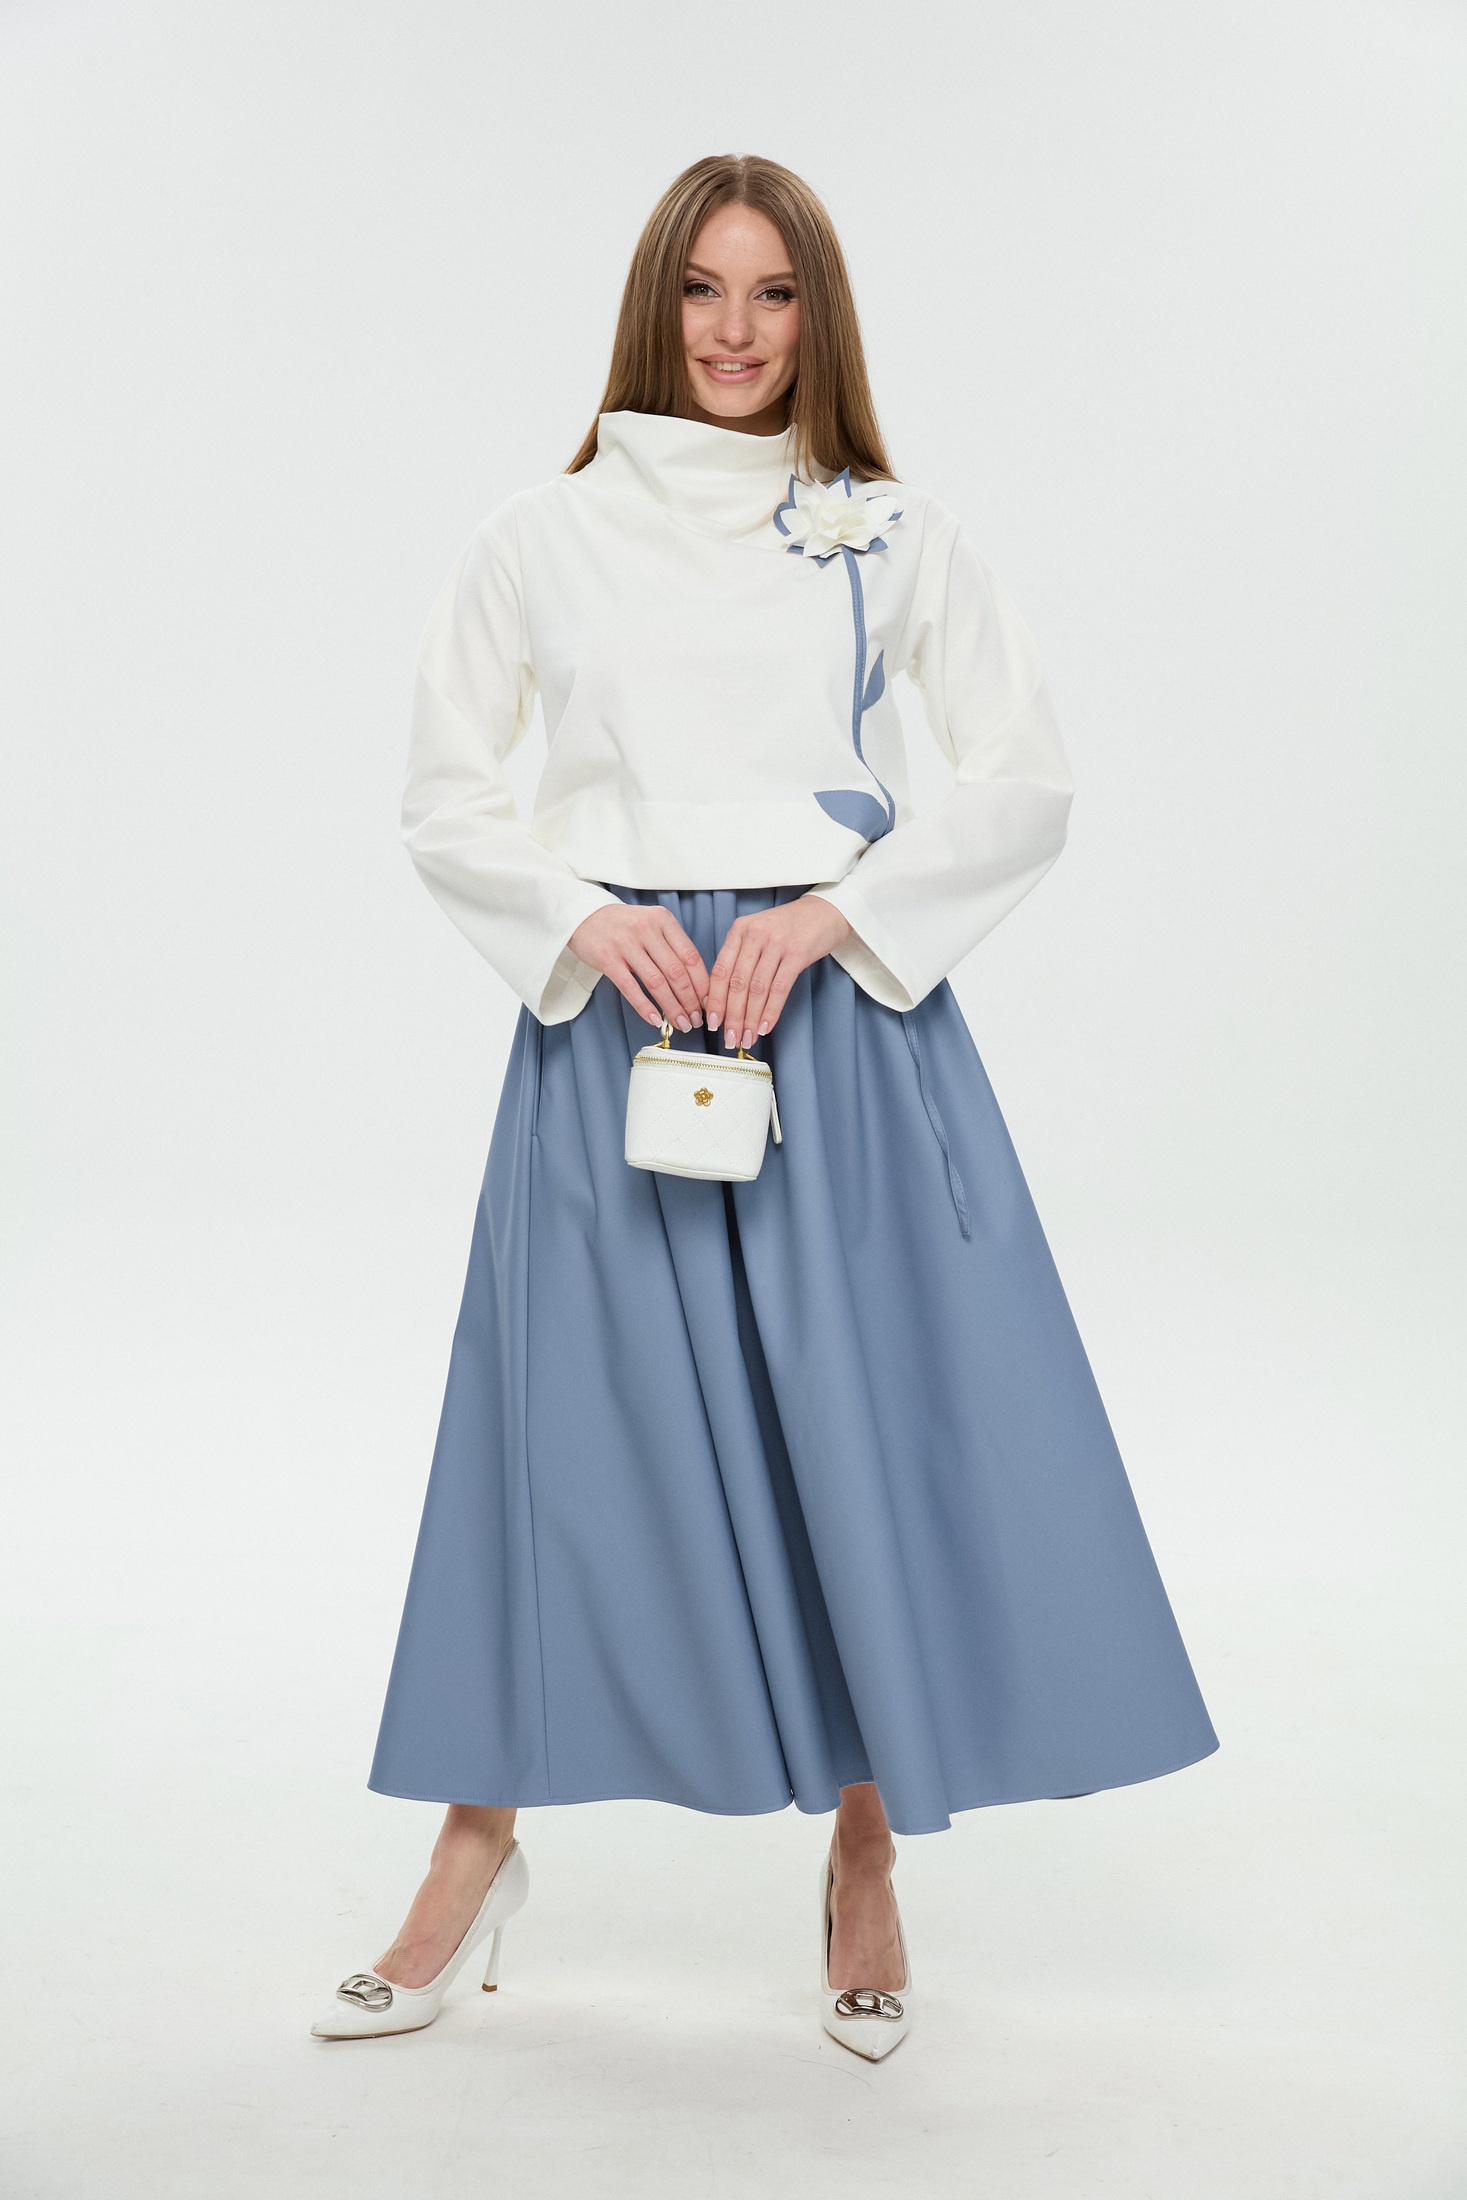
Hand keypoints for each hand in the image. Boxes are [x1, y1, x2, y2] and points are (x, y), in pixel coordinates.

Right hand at [569, 903, 709, 1031]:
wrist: (584, 915)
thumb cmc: (623, 925)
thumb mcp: (652, 924)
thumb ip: (672, 946)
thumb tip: (695, 983)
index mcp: (663, 920)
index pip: (691, 957)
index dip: (702, 984)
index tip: (709, 1002)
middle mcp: (647, 930)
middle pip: (677, 972)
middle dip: (690, 1001)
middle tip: (696, 1019)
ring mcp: (626, 944)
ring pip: (657, 982)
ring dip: (672, 1007)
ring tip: (680, 1023)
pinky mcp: (607, 959)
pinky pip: (630, 988)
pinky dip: (645, 1007)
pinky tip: (655, 1019)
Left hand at [706, 895, 851, 1048]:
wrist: (827, 910)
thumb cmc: (791, 926)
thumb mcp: (759, 933)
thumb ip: (741, 957)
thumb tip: (725, 997)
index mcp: (739, 930)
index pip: (720, 971)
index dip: (715, 1001)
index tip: (713, 1022)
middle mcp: (754, 934)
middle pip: (737, 984)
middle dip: (732, 1016)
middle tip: (730, 1039)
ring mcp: (776, 943)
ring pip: (756, 989)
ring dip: (750, 1019)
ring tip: (747, 1038)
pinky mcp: (797, 953)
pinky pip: (779, 988)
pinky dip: (771, 1011)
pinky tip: (765, 1026)